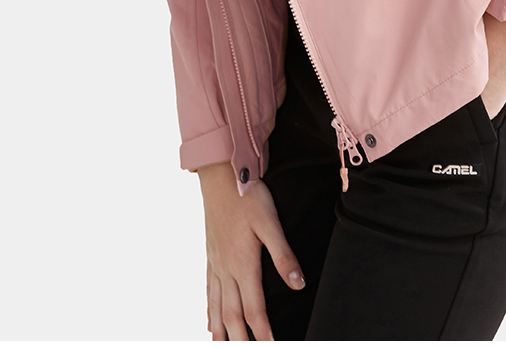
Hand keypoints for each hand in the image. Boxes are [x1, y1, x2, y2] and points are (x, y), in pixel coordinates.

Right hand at [196, 160, 305, 340]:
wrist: (220, 175)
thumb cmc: (247, 195)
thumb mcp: (270, 222)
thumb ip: (283, 254)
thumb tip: (298, 284)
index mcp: (243, 263)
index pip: (254, 308)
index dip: (262, 332)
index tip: (270, 347)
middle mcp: (226, 268)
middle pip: (232, 314)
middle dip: (240, 339)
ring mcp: (216, 262)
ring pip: (216, 305)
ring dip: (221, 331)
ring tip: (223, 347)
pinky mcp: (210, 254)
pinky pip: (208, 290)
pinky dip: (209, 310)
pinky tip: (209, 320)